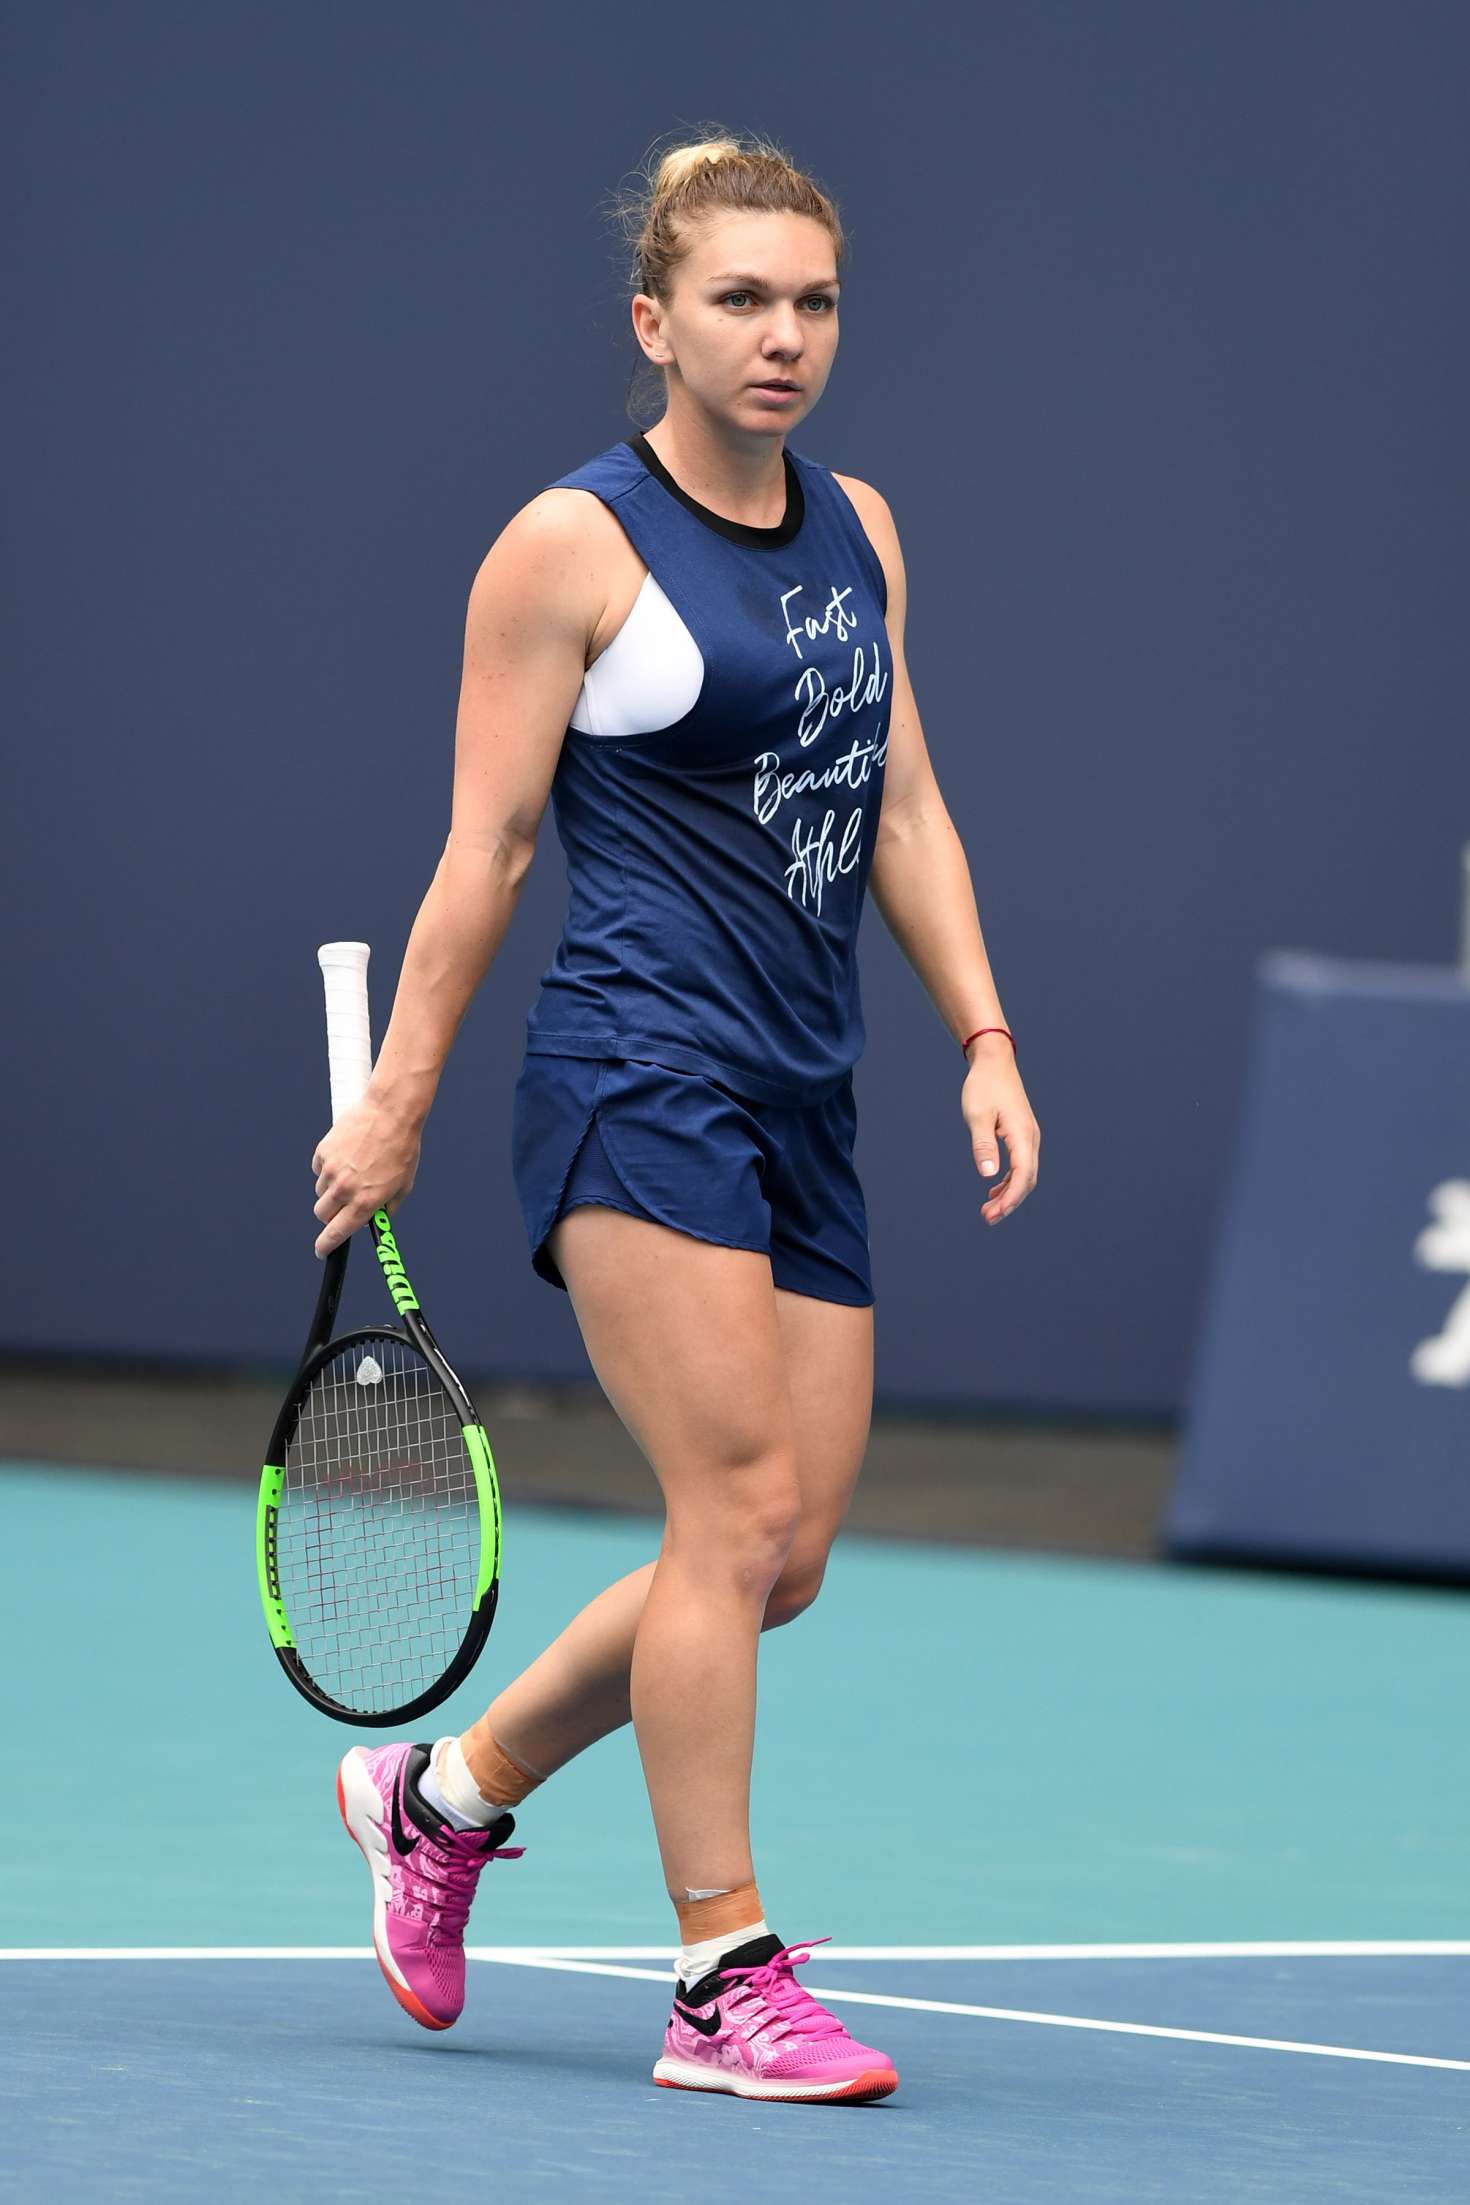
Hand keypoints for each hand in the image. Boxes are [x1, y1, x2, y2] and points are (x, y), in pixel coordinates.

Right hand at [311, 1094, 422, 1257]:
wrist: (391, 1112)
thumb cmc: (402, 1148)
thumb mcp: (403, 1184)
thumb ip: (387, 1207)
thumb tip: (377, 1220)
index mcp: (365, 1202)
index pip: (337, 1233)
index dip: (326, 1245)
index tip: (322, 1250)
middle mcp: (345, 1189)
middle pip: (322, 1215)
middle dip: (331, 1214)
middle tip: (344, 1204)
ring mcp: (331, 1171)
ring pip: (321, 1192)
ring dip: (332, 1189)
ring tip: (353, 1171)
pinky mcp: (323, 1152)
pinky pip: (319, 1169)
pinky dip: (329, 1168)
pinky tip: (348, 1155)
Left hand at [962, 1038, 1038, 1224]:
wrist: (994, 1063)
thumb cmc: (983, 1087)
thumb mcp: (977, 1116)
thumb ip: (983, 1145)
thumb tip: (987, 1174)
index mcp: (1022, 1134)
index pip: (1022, 1174)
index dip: (1011, 1198)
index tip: (996, 1213)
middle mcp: (1031, 1138)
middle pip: (1027, 1179)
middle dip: (1009, 1202)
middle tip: (987, 1218)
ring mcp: (1028, 1137)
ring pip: (1025, 1174)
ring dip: (1009, 1194)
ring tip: (988, 1211)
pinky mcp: (1021, 1136)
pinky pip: (1020, 1165)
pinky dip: (1008, 1181)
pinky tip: (993, 1191)